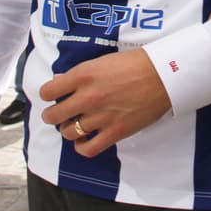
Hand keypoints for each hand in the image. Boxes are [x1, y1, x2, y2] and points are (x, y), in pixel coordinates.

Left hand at [39, 48, 169, 157]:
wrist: (164, 74)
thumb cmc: (136, 63)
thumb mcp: (102, 61)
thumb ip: (81, 73)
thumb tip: (61, 81)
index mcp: (83, 75)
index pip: (48, 91)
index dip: (47, 94)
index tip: (51, 96)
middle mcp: (87, 97)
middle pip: (54, 115)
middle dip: (51, 115)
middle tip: (56, 114)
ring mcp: (100, 116)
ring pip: (68, 132)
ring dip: (68, 129)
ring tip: (74, 125)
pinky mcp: (114, 132)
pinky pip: (87, 148)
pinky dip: (81, 147)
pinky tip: (83, 140)